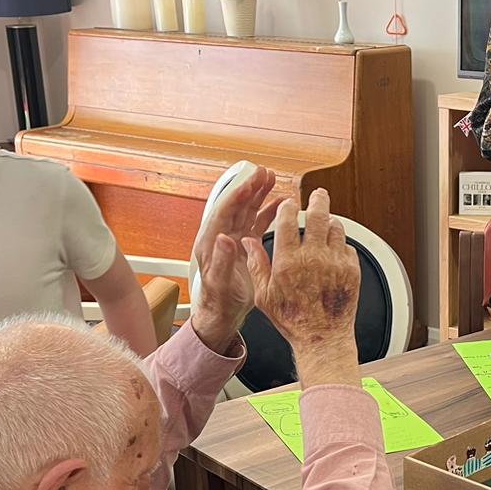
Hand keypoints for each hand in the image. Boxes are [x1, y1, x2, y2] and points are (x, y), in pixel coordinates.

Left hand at [191, 166, 280, 351]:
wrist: (222, 316)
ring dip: (259, 195)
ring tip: (271, 180)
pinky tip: (279, 204)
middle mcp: (222, 238)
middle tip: (264, 173)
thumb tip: (224, 238)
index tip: (251, 183)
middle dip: (250, 188)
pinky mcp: (246, 247)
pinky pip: (257, 223)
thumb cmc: (218, 303)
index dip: (238, 195)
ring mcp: (235, 241)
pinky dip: (268, 212)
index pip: (224, 211)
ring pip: (247, 211)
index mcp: (211, 243)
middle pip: (236, 205)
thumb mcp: (219, 284)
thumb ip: (222, 261)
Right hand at [243, 188, 359, 358]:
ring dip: (331, 222)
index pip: (287, 219)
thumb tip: (247, 241)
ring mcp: (335, 262)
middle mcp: (313, 257)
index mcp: (288, 261)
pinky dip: (341, 244)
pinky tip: (335, 249)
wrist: (322, 338)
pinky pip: (348, 246)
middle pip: (318, 215)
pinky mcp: (351, 270)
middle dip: (318, 199)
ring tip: (327, 223)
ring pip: (336, 227)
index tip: (288, 204)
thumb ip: (256, 264)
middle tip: (318, 194)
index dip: (288, 207)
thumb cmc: (293, 320)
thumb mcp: (264, 295)